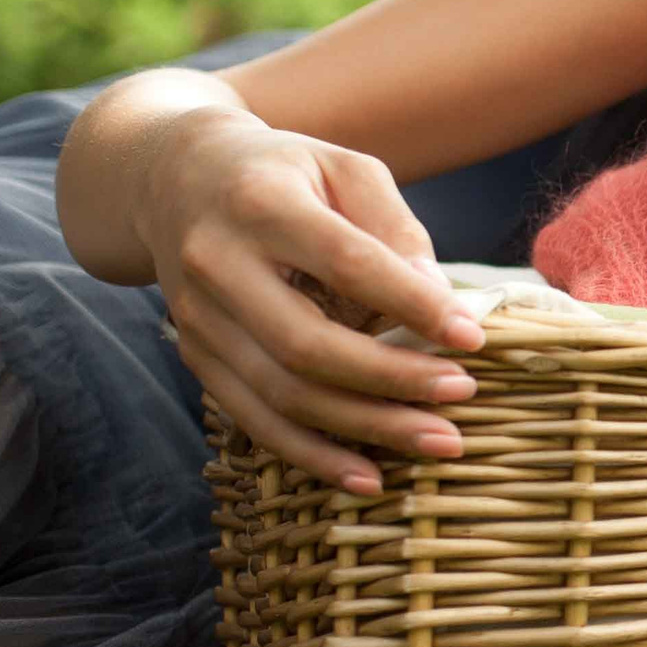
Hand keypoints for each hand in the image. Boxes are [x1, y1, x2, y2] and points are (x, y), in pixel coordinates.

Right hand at [138, 107, 485, 493]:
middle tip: (463, 394)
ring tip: (440, 441)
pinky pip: (253, 419)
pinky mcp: (195, 354)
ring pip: (280, 392)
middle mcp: (217, 263)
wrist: (173, 178)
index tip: (473, 337)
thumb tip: (442, 301)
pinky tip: (369, 477)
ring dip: (365, 427)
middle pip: (306, 343)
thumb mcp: (346, 169)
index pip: (346, 262)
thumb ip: (395, 228)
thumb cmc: (285, 172)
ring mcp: (197, 317)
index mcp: (262, 204)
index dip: (412, 305)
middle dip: (392, 379)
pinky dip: (311, 455)